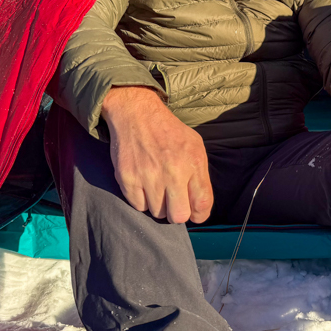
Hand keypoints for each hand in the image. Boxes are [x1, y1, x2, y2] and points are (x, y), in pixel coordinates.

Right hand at [100, 86, 212, 223]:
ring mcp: (148, 176)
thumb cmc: (169, 132)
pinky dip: (142, 200)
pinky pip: (138, 206)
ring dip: (158, 205)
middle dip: (177, 213)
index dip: (199, 215)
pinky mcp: (128, 178)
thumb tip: (199, 206)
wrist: (137, 114)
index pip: (202, 204)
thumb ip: (200, 175)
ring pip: (157, 213)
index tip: (194, 212)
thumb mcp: (195, 146)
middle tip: (174, 203)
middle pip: (179, 216)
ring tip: (157, 187)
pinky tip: (144, 184)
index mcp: (192, 162)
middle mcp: (172, 171)